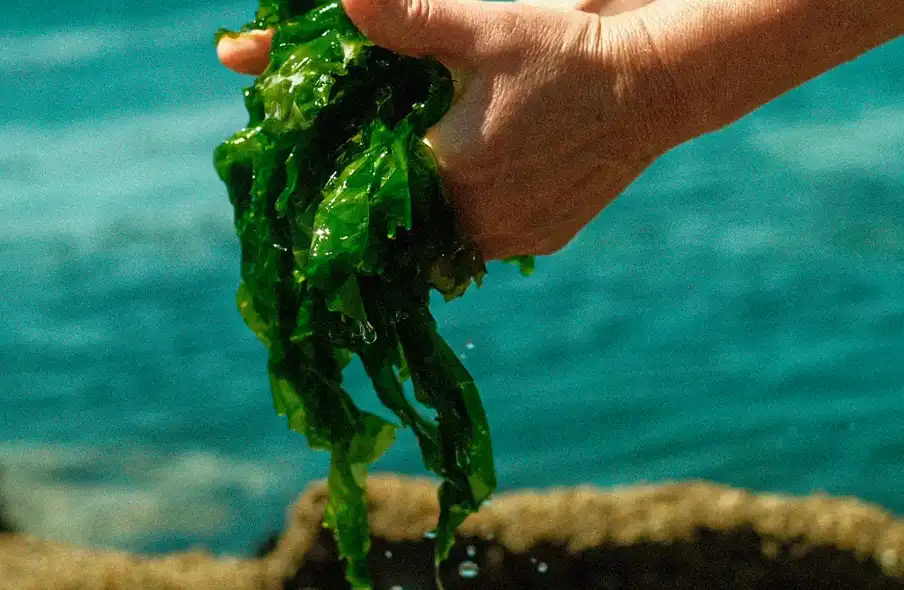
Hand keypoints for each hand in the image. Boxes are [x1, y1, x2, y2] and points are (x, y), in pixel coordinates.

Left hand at [218, 0, 672, 258]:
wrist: (653, 84)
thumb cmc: (563, 51)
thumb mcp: (483, 26)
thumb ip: (407, 18)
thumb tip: (346, 4)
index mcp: (451, 171)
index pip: (375, 189)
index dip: (356, 176)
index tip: (342, 166)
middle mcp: (479, 219)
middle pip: (409, 220)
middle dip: (394, 195)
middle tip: (389, 166)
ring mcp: (513, 236)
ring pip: (446, 237)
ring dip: (435, 211)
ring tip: (436, 174)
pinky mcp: (543, 241)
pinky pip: (488, 240)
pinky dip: (476, 217)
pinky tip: (481, 184)